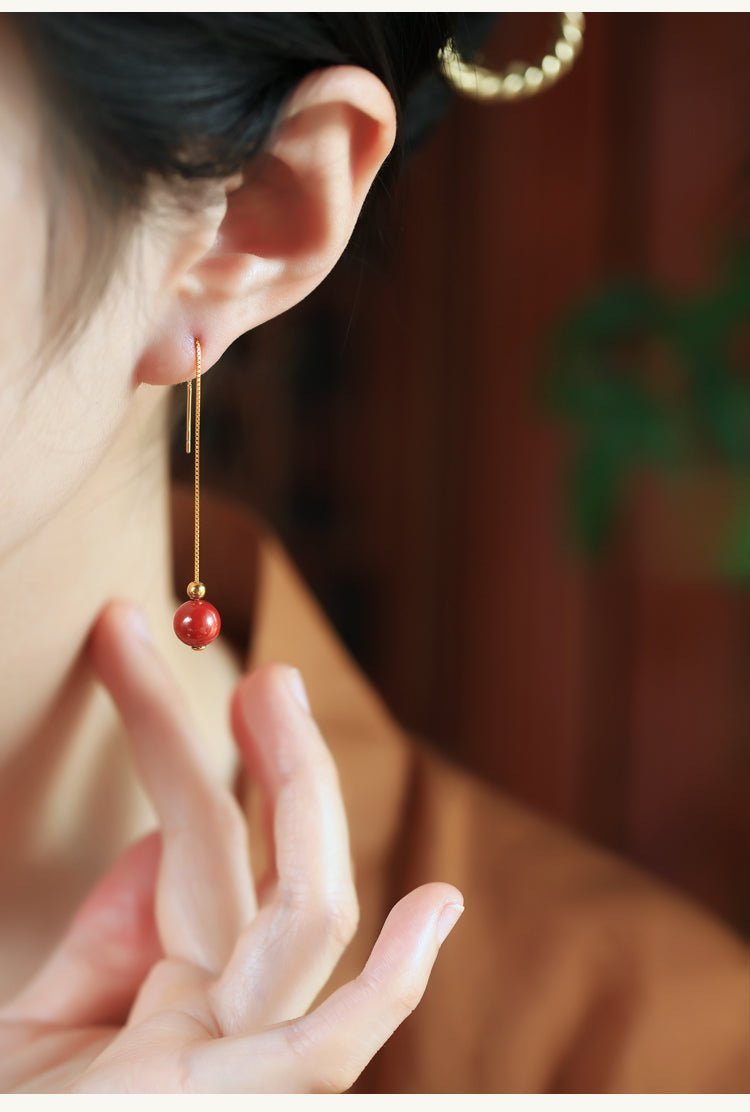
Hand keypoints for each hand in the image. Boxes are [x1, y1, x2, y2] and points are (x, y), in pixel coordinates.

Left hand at [0, 600, 462, 1092]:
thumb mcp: (36, 1030)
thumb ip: (104, 944)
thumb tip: (156, 843)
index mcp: (177, 1009)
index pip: (198, 852)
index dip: (166, 747)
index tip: (126, 654)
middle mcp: (226, 1034)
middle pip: (267, 867)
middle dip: (263, 759)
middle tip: (247, 663)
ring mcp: (237, 1074)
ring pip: (304, 919)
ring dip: (295, 799)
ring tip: (267, 694)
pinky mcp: (234, 1110)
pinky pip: (328, 1054)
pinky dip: (392, 985)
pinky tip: (436, 910)